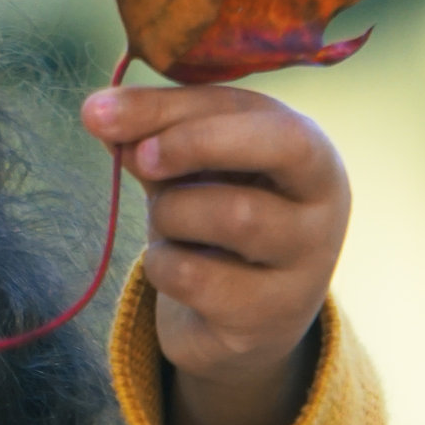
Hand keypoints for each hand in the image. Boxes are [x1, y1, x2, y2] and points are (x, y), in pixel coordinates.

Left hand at [81, 84, 349, 424]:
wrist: (244, 319)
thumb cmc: (215, 220)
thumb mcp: (187, 169)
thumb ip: (152, 135)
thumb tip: (99, 111)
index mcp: (306, 146)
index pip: (247, 105)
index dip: (171, 106)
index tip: (105, 112)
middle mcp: (325, 199)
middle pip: (282, 145)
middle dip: (195, 142)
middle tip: (140, 156)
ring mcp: (308, 260)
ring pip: (235, 214)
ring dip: (173, 214)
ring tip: (169, 224)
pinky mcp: (271, 315)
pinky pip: (196, 276)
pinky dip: (163, 266)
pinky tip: (174, 269)